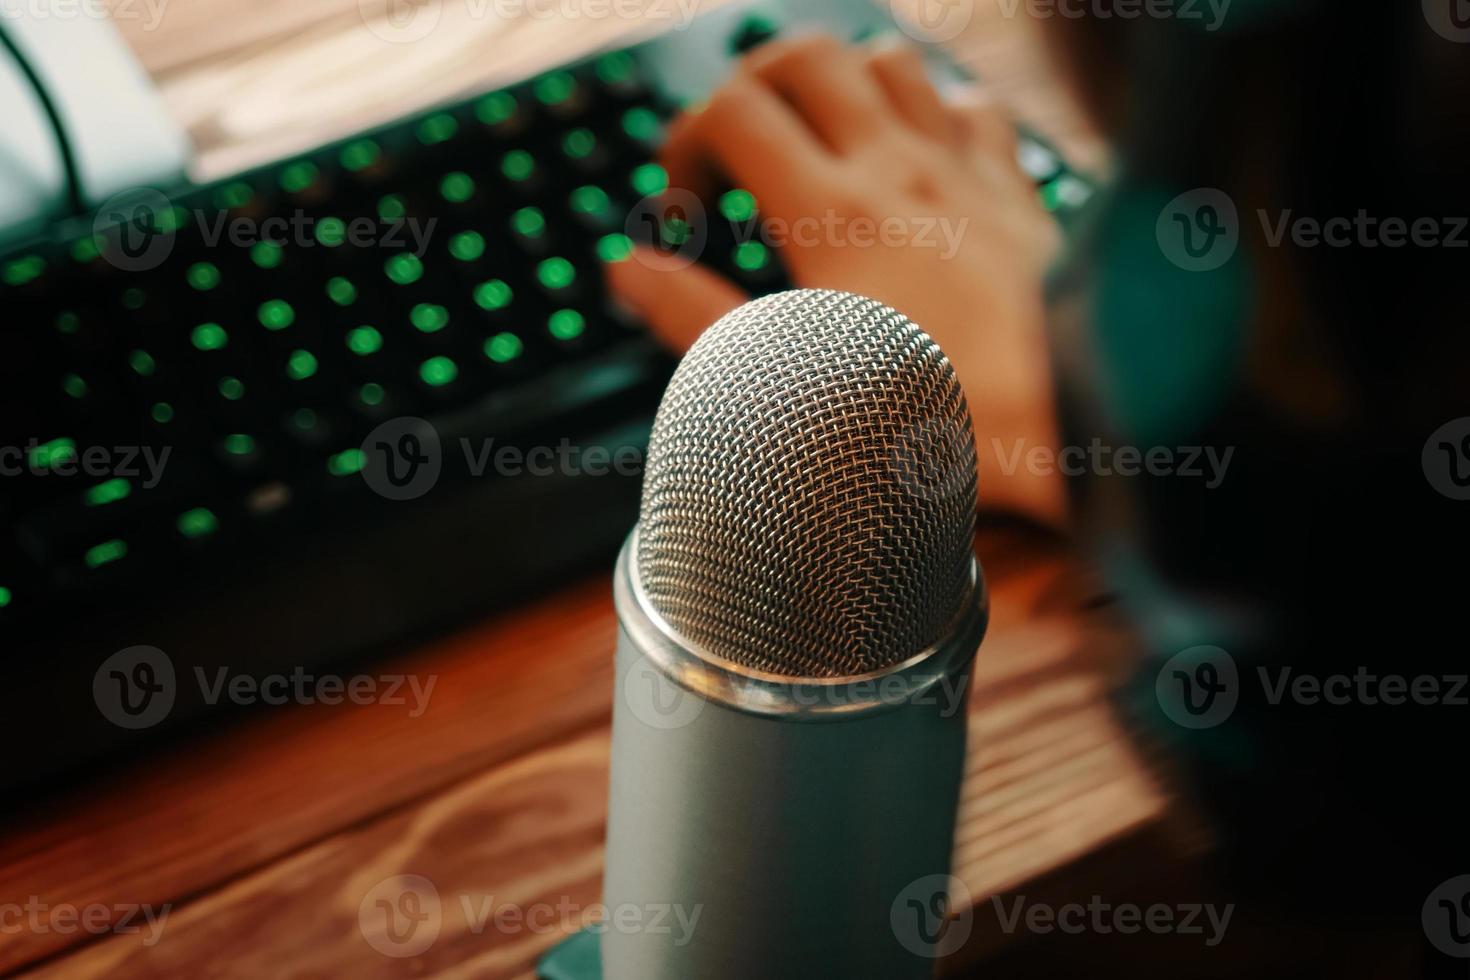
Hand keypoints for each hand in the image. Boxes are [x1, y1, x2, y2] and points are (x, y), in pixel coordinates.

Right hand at [605, 35, 1066, 526]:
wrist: (1070, 421)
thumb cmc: (940, 414)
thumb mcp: (793, 379)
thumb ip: (699, 318)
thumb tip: (631, 270)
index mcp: (832, 212)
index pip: (730, 111)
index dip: (685, 143)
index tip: (687, 212)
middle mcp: (898, 167)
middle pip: (802, 55)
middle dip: (750, 87)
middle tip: (737, 151)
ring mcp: (964, 168)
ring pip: (888, 61)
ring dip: (836, 85)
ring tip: (817, 143)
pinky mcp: (1016, 187)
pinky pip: (970, 103)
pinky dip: (929, 108)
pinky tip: (917, 155)